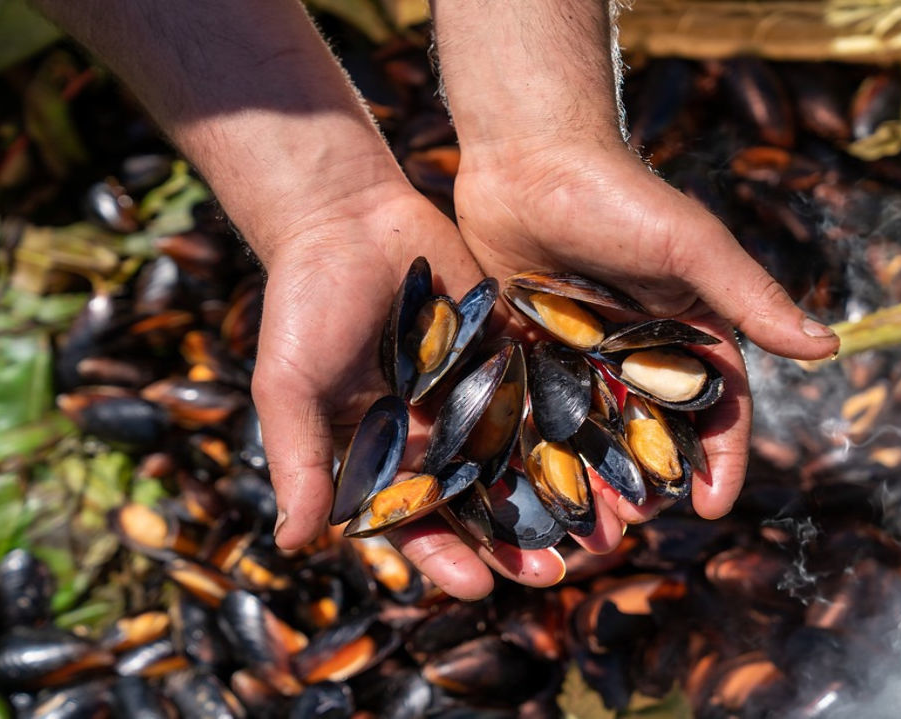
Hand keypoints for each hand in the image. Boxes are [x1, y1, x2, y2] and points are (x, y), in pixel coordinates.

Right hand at [250, 185, 565, 598]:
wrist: (343, 217)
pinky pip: (544, 390)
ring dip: (558, 490)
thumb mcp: (290, 387)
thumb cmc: (303, 305)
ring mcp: (474, 391)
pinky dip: (575, 421)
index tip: (477, 588)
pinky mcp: (506, 349)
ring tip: (599, 527)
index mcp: (383, 452)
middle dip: (516, 538)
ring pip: (522, 453)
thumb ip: (299, 461)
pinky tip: (611, 449)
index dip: (445, 556)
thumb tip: (291, 545)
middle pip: (482, 498)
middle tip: (557, 573)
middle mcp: (434, 431)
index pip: (417, 518)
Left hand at [452, 138, 839, 531]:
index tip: (715, 509)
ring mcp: (581, 350)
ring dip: (589, 478)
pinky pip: (536, 406)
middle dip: (647, 483)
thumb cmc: (617, 194)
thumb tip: (829, 348)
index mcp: (688, 328)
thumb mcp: (690, 245)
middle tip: (631, 530)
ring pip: (592, 429)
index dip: (722, 459)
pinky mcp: (529, 346)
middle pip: (650, 429)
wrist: (528, 154)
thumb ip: (750, 296)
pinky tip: (525, 489)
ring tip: (580, 528)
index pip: (717, 405)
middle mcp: (637, 346)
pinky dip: (534, 446)